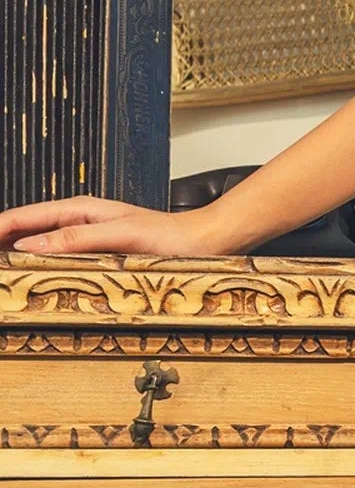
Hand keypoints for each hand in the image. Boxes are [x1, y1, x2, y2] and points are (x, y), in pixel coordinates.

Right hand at [0, 195, 225, 260]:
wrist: (201, 243)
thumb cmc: (168, 236)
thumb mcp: (119, 234)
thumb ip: (75, 238)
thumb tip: (31, 245)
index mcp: (78, 210)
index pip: (23, 217)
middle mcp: (78, 221)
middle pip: (25, 230)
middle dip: (1, 243)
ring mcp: (85, 238)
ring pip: (38, 245)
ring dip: (15, 256)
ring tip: (3, 272)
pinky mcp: (95, 254)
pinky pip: (57, 258)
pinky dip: (38, 266)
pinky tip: (30, 277)